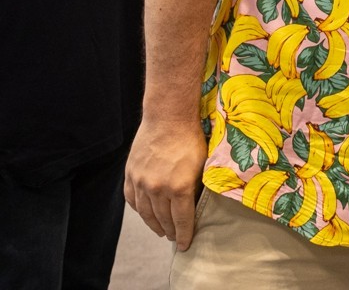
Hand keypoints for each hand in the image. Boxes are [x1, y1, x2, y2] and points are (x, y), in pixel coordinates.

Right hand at [123, 118, 207, 250]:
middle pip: (163, 219)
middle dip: (170, 231)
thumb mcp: (203, 164)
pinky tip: (146, 214)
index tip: (185, 245)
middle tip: (175, 238)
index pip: (182, 220)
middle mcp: (158, 188)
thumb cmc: (191, 138)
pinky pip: (133, 200)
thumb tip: (196, 206)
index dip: (184, 234)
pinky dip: (140, 210)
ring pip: (146, 212)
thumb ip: (197, 187)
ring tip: (162, 231)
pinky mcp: (130, 174)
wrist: (168, 117)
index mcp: (180, 187)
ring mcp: (141, 182)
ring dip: (154, 224)